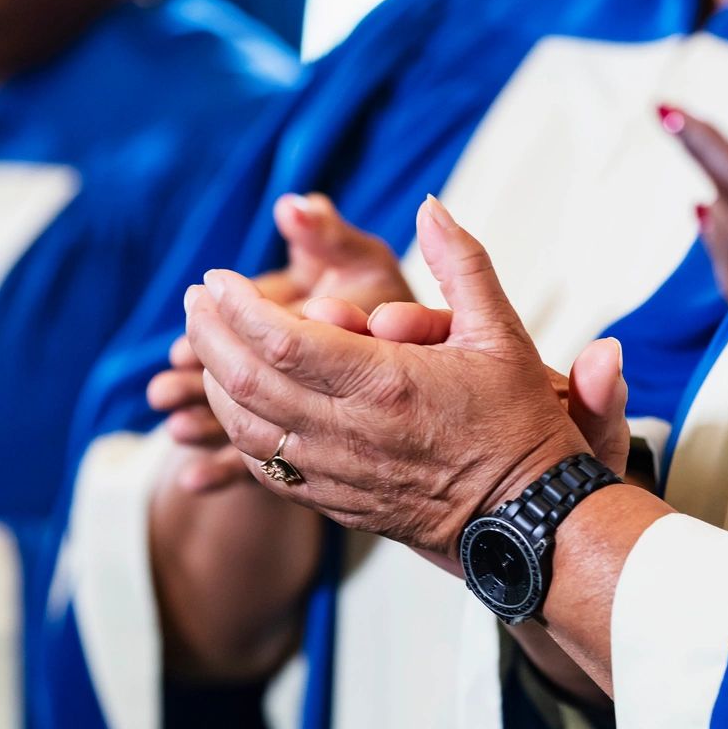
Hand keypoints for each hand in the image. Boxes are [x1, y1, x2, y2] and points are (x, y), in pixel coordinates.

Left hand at [184, 196, 588, 556]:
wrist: (531, 521)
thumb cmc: (520, 425)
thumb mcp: (502, 332)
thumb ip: (461, 263)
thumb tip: (430, 206)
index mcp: (386, 384)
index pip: (282, 339)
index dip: (238, 305)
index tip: (217, 277)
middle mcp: (353, 433)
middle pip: (248, 381)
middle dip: (209, 335)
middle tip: (196, 300)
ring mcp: (339, 474)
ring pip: (246, 429)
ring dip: (214, 382)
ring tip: (205, 343)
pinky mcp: (336, 503)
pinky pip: (266, 468)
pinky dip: (238, 430)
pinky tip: (235, 401)